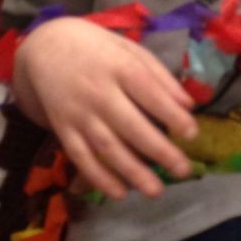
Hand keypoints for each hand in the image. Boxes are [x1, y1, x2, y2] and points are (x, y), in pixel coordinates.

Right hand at [12, 17, 198, 200]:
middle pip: (130, 125)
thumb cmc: (98, 48)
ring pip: (106, 147)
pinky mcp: (63, 130)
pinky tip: (120, 193)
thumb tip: (189, 105)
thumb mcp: (131, 49)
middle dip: (158, 151)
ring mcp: (79, 114)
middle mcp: (99, 92)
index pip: (148, 92)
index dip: (170, 114)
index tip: (192, 134)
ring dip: (132, 172)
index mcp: (119, 66)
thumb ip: (160, 76)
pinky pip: (81, 158)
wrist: (48, 47)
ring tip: (155, 190)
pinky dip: (99, 178)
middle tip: (183, 170)